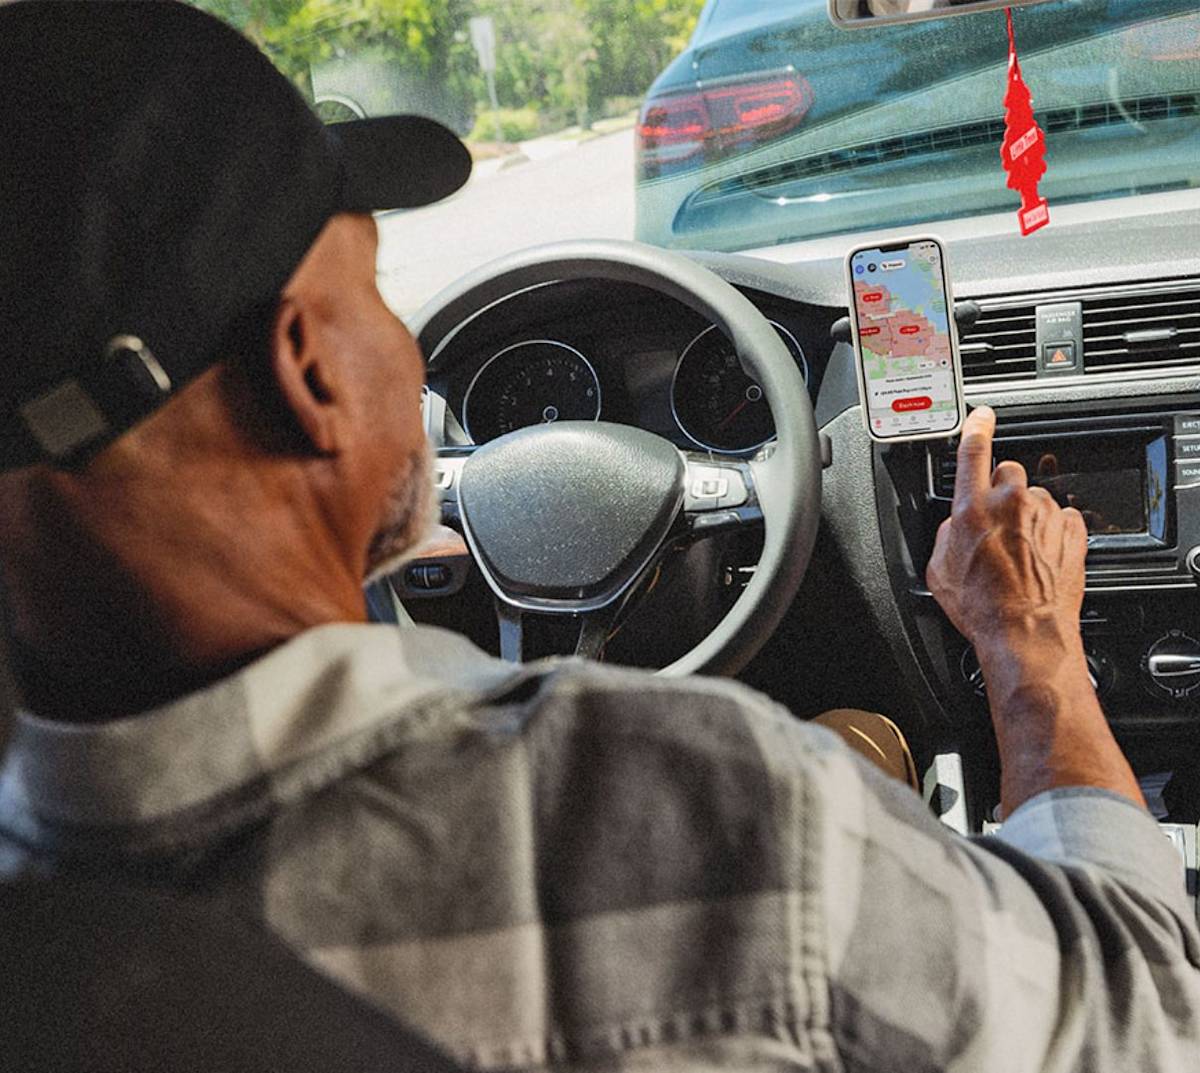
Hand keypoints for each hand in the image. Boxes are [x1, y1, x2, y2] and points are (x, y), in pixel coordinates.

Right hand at [927, 406, 1088, 653]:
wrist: (1025, 632)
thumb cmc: (982, 607)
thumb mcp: (938, 571)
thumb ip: (944, 535)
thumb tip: (953, 526)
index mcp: (972, 508)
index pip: (973, 450)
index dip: (976, 427)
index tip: (981, 416)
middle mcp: (1010, 503)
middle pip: (1007, 471)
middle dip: (1000, 490)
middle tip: (995, 522)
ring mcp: (1044, 515)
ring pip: (1034, 496)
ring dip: (1026, 515)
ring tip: (1018, 551)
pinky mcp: (1072, 531)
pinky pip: (1060, 517)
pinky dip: (1050, 531)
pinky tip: (1039, 557)